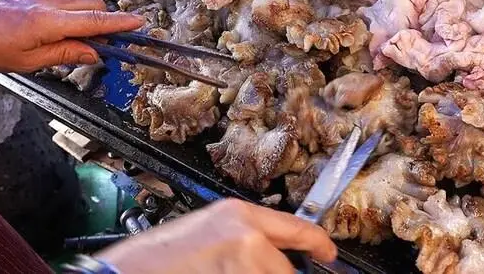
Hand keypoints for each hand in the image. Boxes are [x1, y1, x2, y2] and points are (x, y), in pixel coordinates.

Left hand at [0, 0, 143, 71]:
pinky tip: (40, 22)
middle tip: (101, 40)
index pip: (94, 21)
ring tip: (62, 35)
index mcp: (47, 23)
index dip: (119, 22)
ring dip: (80, 15)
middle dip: (102, 19)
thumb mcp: (28, 62)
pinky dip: (60, 8)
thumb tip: (95, 52)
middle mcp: (46, 0)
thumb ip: (66, 54)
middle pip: (91, 4)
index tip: (139, 22)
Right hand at [96, 199, 336, 273]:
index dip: (318, 243)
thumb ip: (245, 241)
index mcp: (239, 216)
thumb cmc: (154, 260)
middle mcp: (247, 237)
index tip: (329, 254)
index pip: (297, 228)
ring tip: (221, 273)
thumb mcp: (207, 234)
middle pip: (287, 271)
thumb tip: (275, 258)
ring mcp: (242, 265)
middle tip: (245, 272)